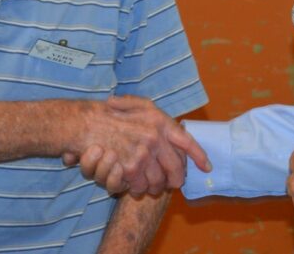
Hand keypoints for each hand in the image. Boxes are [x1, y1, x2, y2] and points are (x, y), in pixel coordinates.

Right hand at [69, 95, 210, 196]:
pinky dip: (138, 189)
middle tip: (173, 184)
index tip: (207, 167)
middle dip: (176, 179)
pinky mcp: (130, 167)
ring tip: (153, 188)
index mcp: (160, 121)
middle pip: (175, 167)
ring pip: (158, 180)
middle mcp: (155, 137)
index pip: (186, 142)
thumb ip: (159, 115)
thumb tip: (182, 129)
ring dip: (156, 187)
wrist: (87, 122)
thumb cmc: (113, 112)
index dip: (199, 156)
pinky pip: (140, 185)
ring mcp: (143, 152)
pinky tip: (136, 187)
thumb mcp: (139, 105)